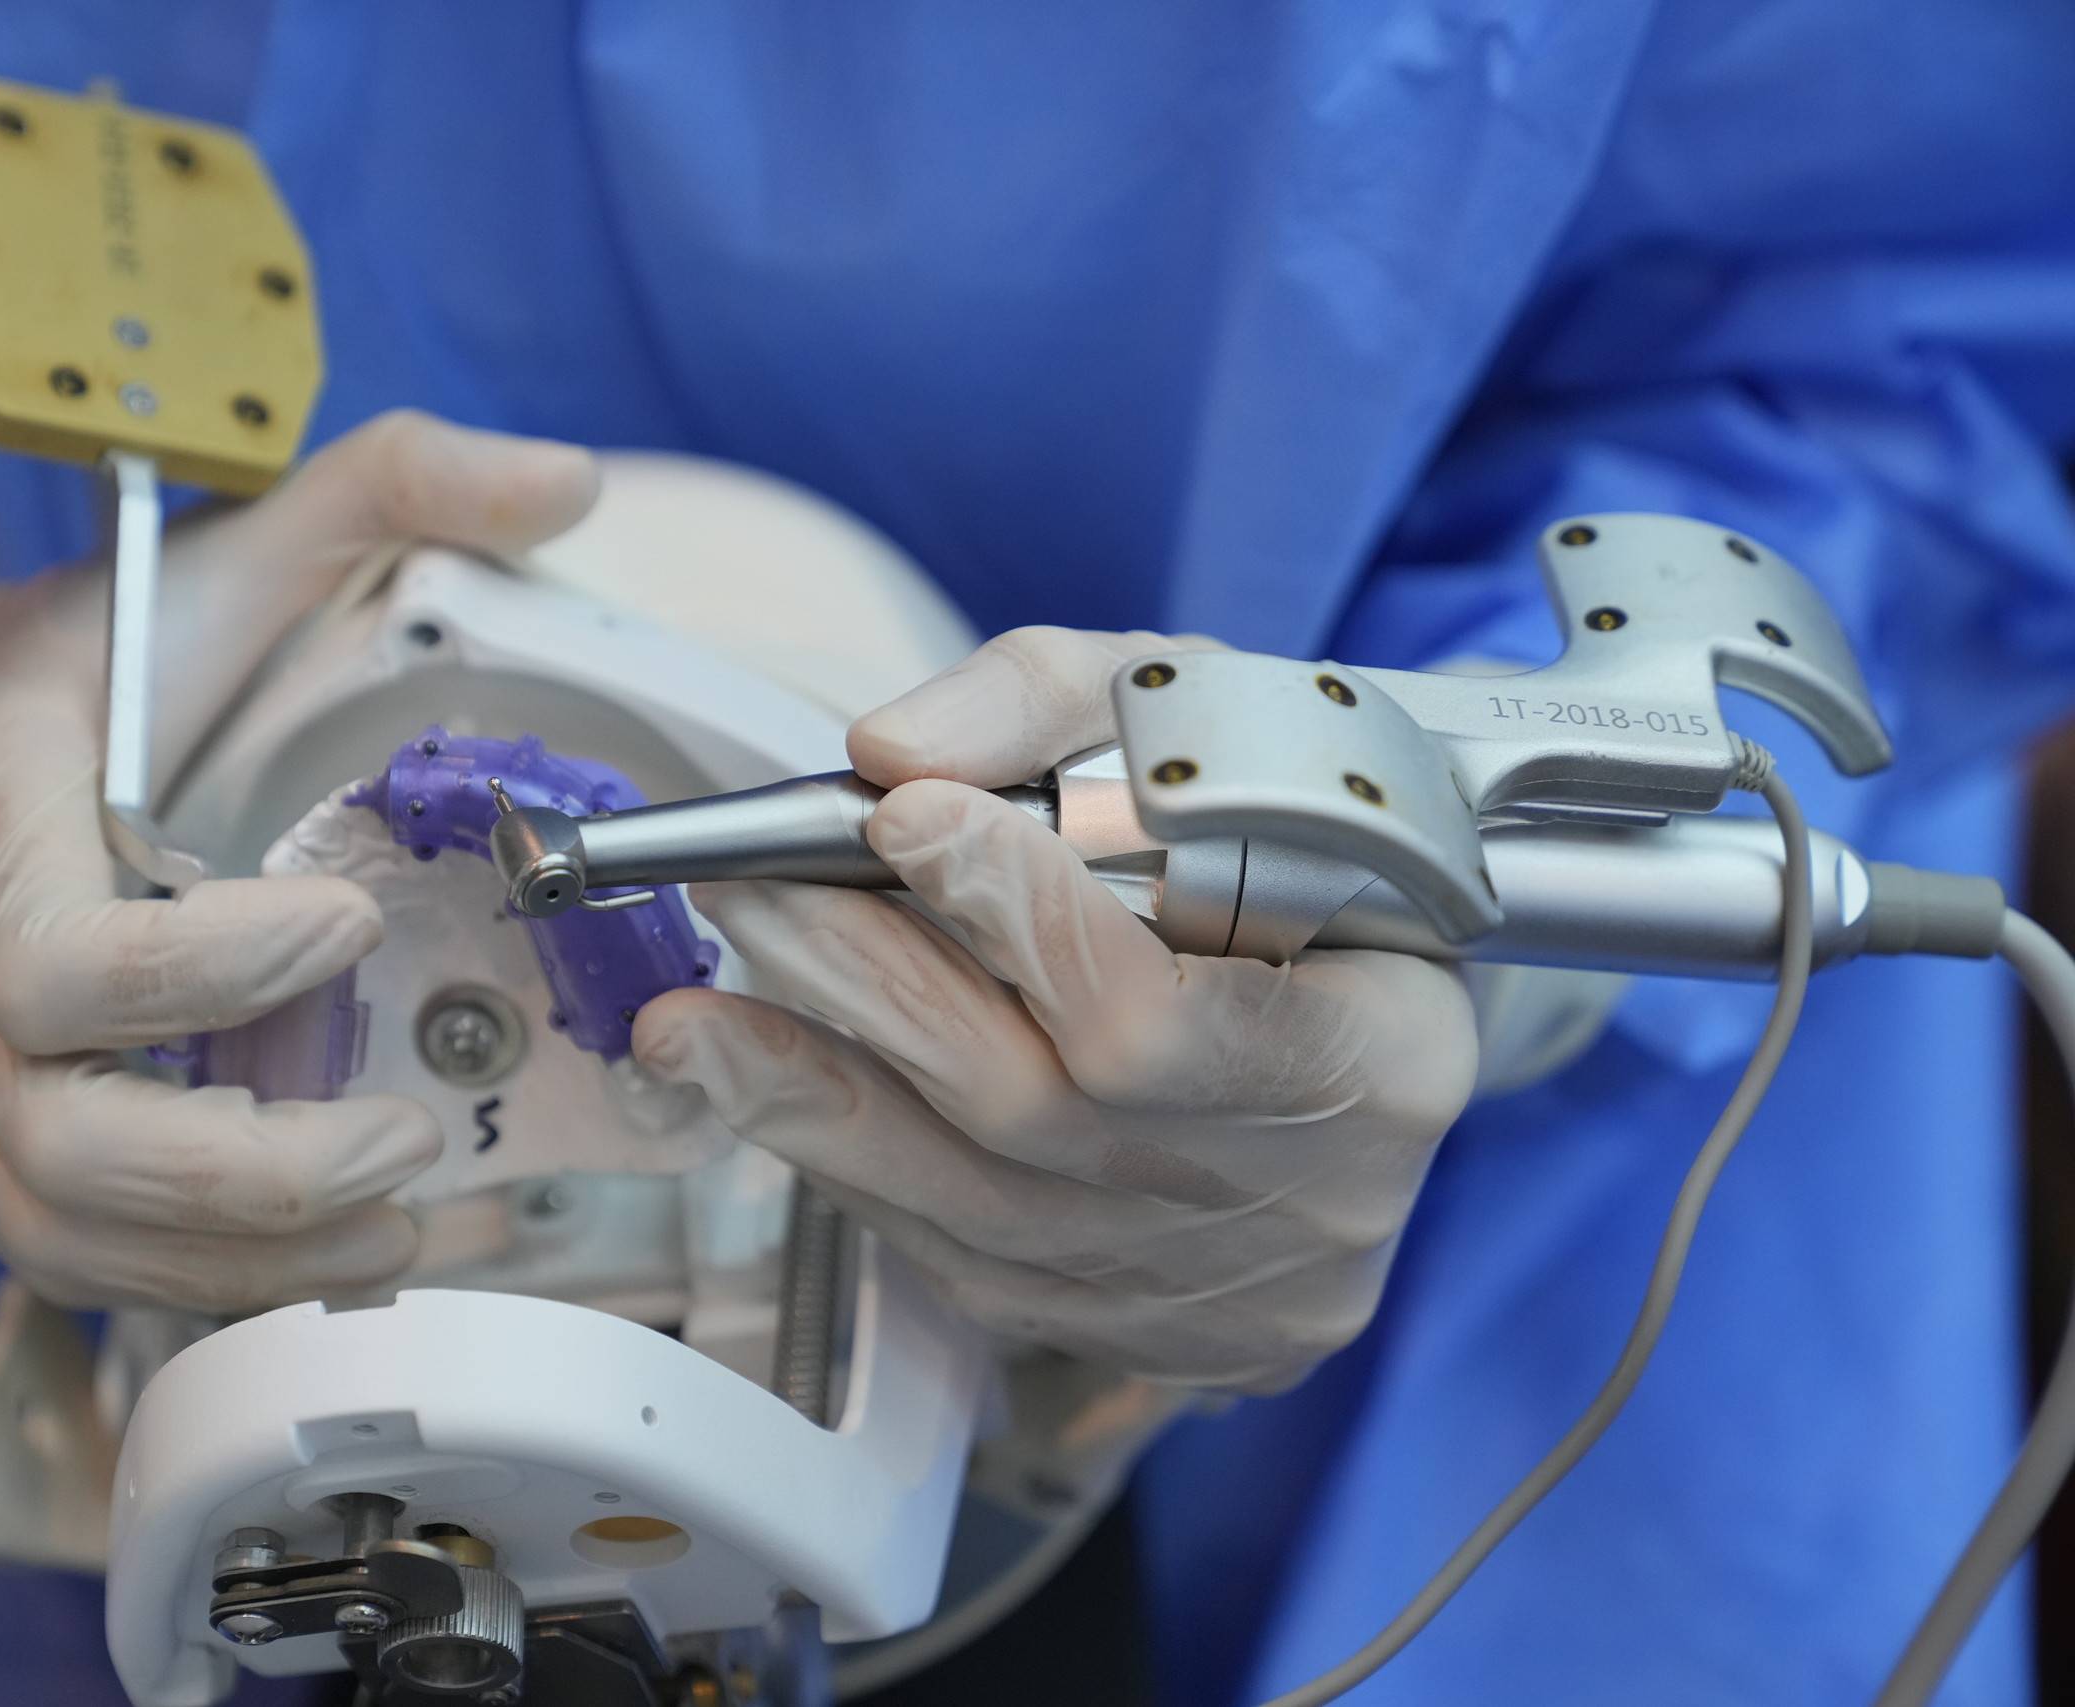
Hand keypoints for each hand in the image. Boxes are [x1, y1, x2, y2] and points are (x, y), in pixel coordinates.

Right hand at [0, 412, 599, 1308]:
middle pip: (61, 1143)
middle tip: (408, 1136)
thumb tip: (567, 476)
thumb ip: (380, 485)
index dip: (204, 973)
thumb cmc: (69, 667)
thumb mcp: (208, 558)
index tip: (347, 921)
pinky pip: (81, 1256)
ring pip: (70, 1230)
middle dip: (248, 1169)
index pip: (59, 964)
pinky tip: (340, 1252)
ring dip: (246, 1251)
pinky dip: (210, 1274)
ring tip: (404, 1221)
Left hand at [634, 628, 1477, 1389]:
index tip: (899, 816)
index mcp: (1380, 1055)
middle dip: (863, 985)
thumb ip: (1052, 702)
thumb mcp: (1214, 720)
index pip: (1162, 1017)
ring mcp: (1225, 1292)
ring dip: (809, 1097)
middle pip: (1034, 1111)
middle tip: (744, 892)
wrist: (1386, 1010)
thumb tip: (889, 751)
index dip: (1018, 917)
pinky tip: (783, 1094)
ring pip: (971, 1209)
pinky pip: (966, 1262)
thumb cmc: (1302, 843)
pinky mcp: (1151, 1338)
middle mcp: (1313, 1204)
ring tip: (691, 1019)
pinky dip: (861, 1169)